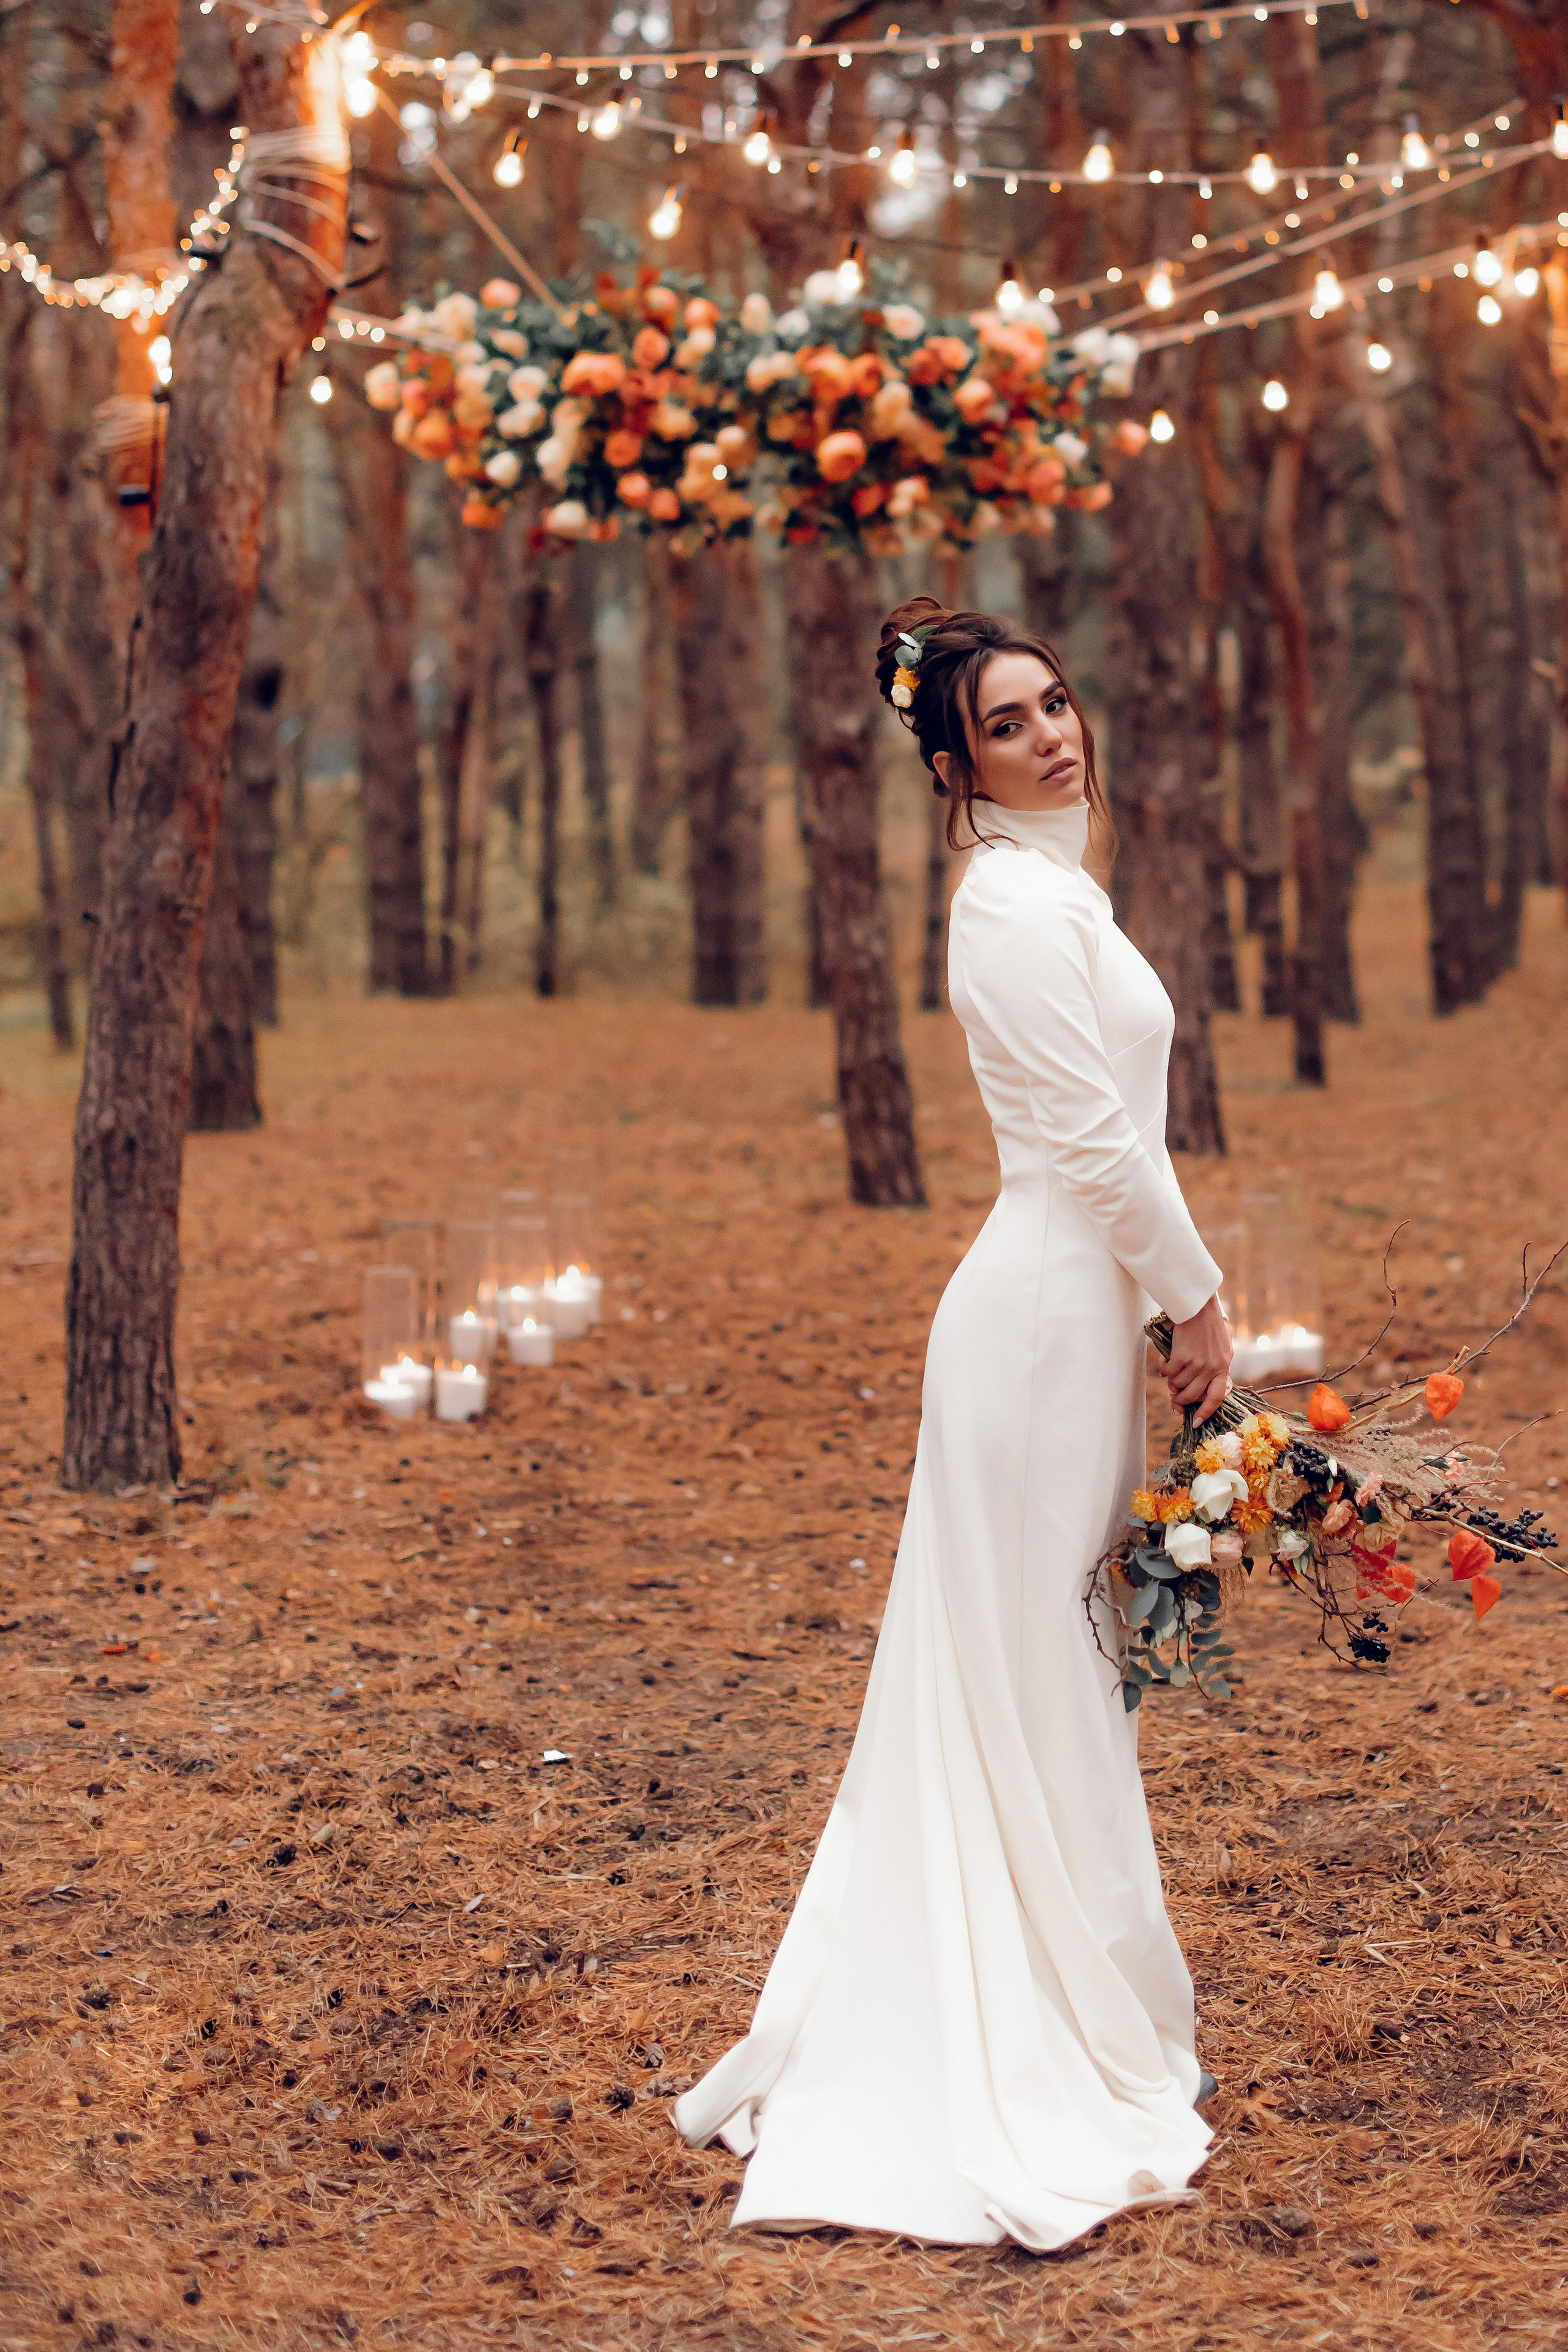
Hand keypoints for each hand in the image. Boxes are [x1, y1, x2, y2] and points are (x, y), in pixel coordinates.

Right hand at [1163, 1295, 1231, 1425]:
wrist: (1197, 1306)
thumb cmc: (1208, 1323)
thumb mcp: (1221, 1346)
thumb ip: (1216, 1364)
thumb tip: (1200, 1386)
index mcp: (1224, 1365)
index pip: (1217, 1396)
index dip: (1206, 1412)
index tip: (1196, 1422)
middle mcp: (1212, 1367)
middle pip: (1193, 1395)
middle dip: (1181, 1400)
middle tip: (1174, 1397)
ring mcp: (1197, 1363)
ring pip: (1178, 1385)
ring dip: (1171, 1382)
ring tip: (1170, 1373)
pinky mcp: (1182, 1357)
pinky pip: (1168, 1373)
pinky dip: (1164, 1369)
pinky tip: (1165, 1362)